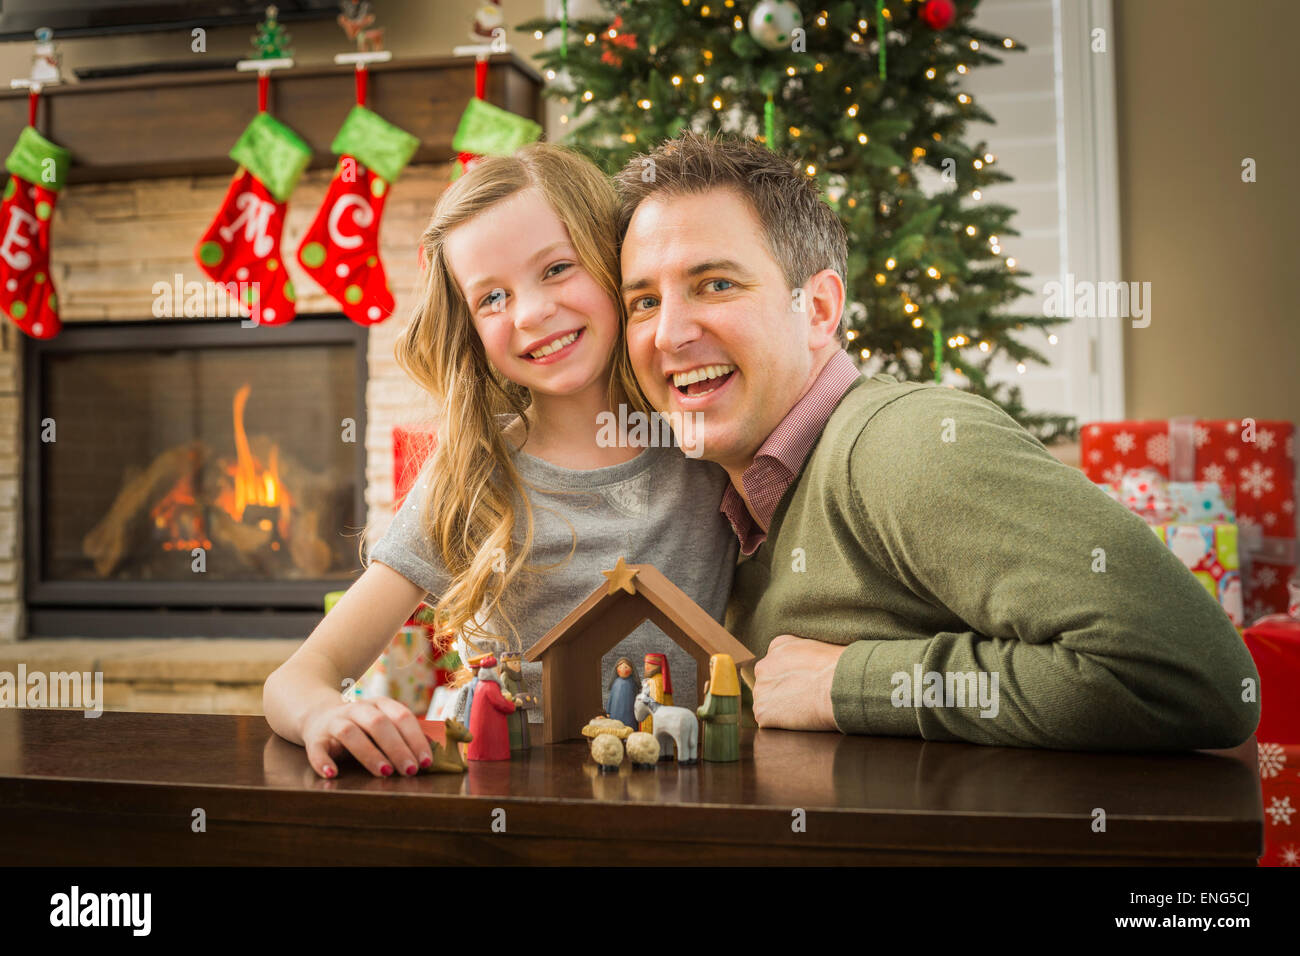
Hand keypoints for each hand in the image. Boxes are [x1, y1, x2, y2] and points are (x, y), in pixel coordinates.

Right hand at [300, 697, 433, 778]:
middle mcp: (357, 709)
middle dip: (397, 747)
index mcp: (379, 704)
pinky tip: (332, 774)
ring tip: (384, 772)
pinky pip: (316, 748)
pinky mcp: (315, 738)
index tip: (426, 762)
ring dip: (369, 753)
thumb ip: (402, 736)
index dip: (415, 738)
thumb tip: (429, 757)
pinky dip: (322, 761)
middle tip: (410, 770)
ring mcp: (334, 722)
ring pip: (350, 733)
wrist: (317, 714)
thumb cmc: (361, 727)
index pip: (401, 716)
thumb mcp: (382, 724)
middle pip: (379, 723)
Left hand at [751, 634, 844, 731]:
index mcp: (778, 646)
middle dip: (784, 692)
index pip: (777, 664)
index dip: (793, 677)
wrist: (840, 684)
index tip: (806, 683)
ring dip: (782, 710)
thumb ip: (805, 653)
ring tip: (806, 709)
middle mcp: (763, 666)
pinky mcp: (762, 713)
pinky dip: (781, 725)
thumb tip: (811, 665)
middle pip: (769, 684)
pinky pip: (768, 723)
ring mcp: (761, 690)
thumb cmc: (840, 666)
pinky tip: (800, 720)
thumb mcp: (820, 645)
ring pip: (767, 704)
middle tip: (806, 698)